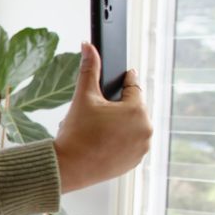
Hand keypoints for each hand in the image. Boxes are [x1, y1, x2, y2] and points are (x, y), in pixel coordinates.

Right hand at [54, 42, 151, 192]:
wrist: (68, 167)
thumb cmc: (76, 134)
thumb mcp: (83, 97)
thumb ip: (89, 69)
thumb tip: (88, 46)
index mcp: (136, 110)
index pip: (134, 87)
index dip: (125, 81)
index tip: (124, 77)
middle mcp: (145, 129)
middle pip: (133, 108)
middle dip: (118, 107)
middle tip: (98, 112)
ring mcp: (142, 147)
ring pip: (132, 127)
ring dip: (120, 124)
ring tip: (98, 129)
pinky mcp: (135, 162)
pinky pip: (130, 144)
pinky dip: (119, 141)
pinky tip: (102, 142)